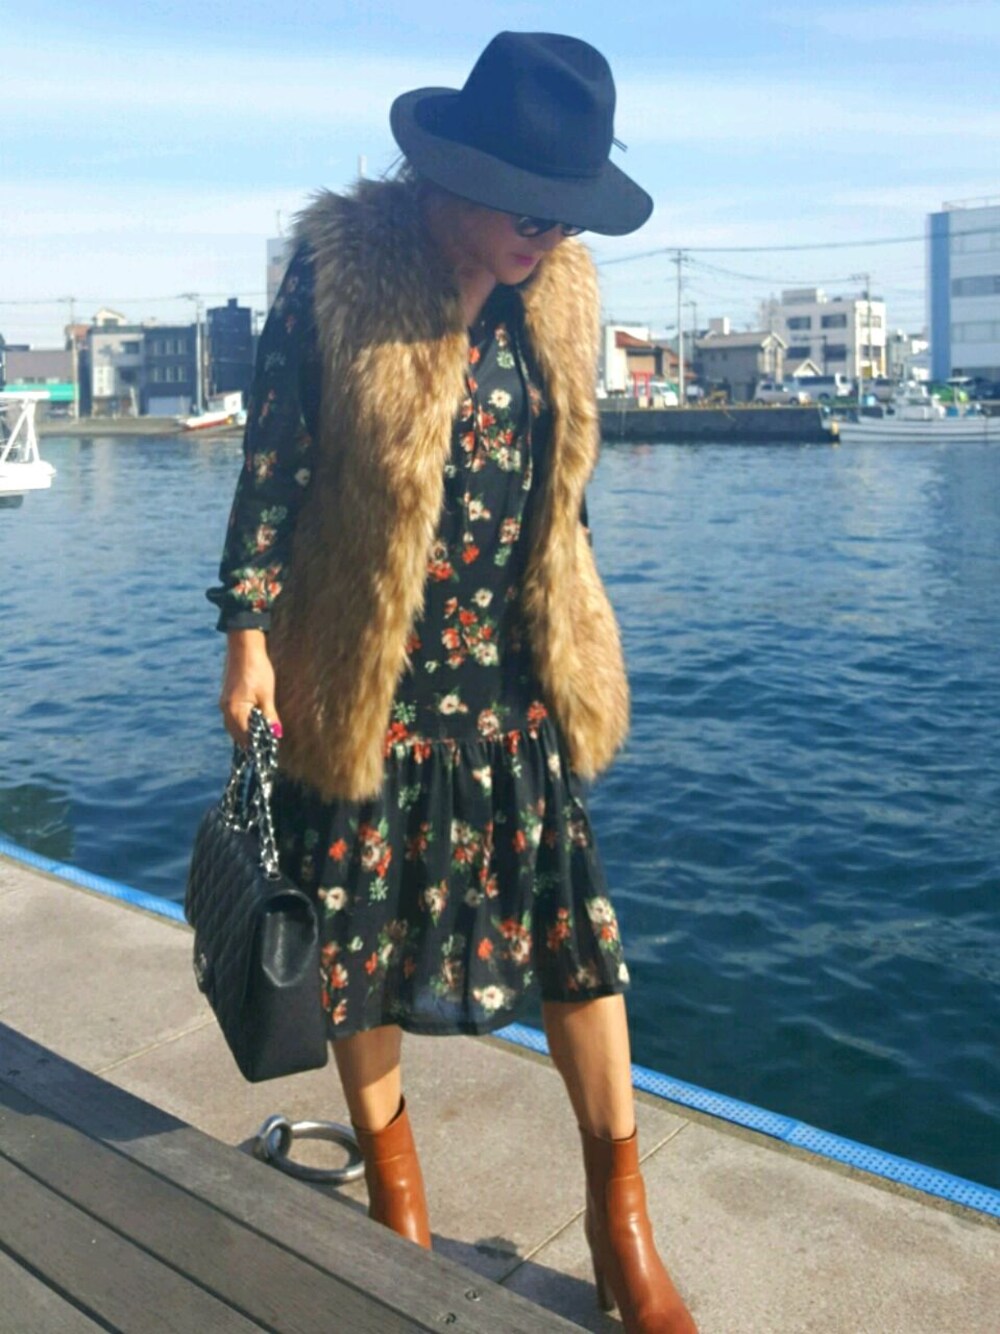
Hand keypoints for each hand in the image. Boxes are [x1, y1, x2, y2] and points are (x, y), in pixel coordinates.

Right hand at [219, 629, 280, 747]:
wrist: (244, 648)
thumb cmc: (257, 669)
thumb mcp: (267, 695)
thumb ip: (270, 716)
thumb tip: (276, 733)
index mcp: (235, 710)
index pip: (245, 736)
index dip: (257, 744)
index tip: (268, 748)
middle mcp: (226, 709)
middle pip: (236, 734)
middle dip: (250, 741)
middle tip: (266, 744)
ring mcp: (224, 703)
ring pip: (233, 726)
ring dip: (245, 732)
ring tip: (261, 735)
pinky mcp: (227, 697)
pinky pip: (232, 717)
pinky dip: (242, 723)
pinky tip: (253, 722)